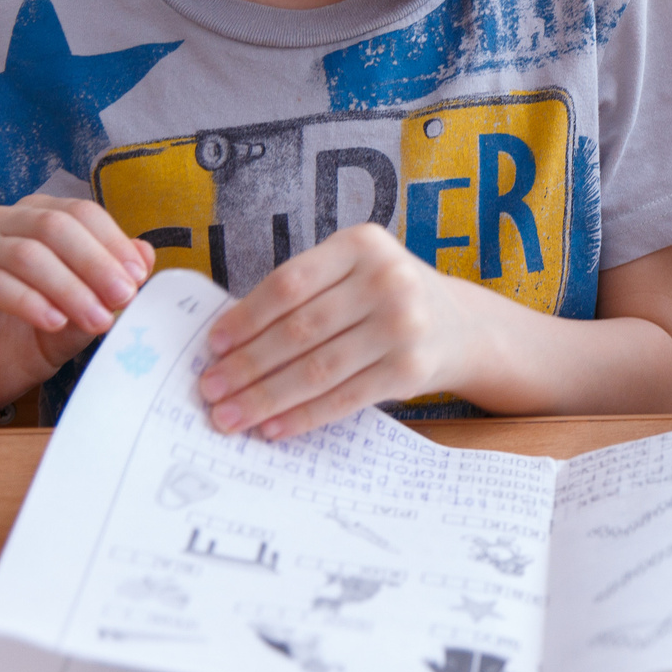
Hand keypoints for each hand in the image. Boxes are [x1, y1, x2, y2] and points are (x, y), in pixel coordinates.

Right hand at [0, 195, 154, 411]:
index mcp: (39, 214)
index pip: (82, 213)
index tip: (139, 277)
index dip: (114, 242)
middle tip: (123, 298)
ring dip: (68, 288)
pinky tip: (55, 322)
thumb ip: (111, 280)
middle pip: (55, 227)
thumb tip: (146, 254)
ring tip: (97, 320)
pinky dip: (30, 302)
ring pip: (26, 254)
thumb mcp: (87, 306)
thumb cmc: (40, 331)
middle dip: (95, 263)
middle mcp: (2, 222)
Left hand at [196, 223, 496, 439]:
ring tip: (230, 415)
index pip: (289, 283)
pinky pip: (344, 398)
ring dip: (266, 397)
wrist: (460, 325)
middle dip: (247, 365)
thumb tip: (228, 343)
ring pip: (318, 369)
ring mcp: (403, 325)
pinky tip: (274, 426)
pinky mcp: (410, 369)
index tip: (213, 346)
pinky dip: (303, 416)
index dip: (245, 318)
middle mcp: (387, 280)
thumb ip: (303, 293)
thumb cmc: (385, 298)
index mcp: (362, 245)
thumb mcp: (354, 272)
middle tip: (210, 389)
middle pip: (299, 330)